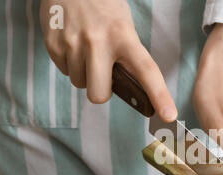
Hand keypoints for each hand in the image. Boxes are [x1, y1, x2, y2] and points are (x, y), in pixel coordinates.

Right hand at [39, 0, 176, 121]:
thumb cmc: (103, 7)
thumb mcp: (123, 26)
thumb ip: (126, 56)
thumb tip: (128, 90)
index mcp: (124, 36)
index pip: (146, 70)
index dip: (160, 95)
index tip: (169, 115)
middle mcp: (98, 41)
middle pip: (99, 94)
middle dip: (101, 91)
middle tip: (103, 74)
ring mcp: (73, 42)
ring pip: (79, 83)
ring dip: (85, 74)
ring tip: (87, 50)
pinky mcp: (52, 43)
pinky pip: (63, 71)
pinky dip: (69, 63)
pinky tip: (73, 43)